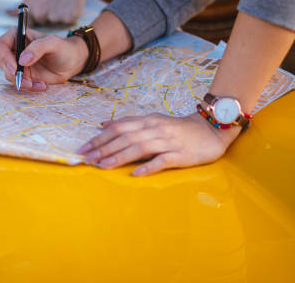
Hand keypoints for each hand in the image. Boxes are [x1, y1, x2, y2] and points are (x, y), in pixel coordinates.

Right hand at [0, 27, 88, 90]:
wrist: (72, 62)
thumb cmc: (63, 48)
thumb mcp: (53, 43)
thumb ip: (38, 48)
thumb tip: (22, 60)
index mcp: (17, 36)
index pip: (0, 45)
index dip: (4, 57)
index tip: (15, 67)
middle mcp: (14, 49)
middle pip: (2, 63)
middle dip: (14, 74)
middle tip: (28, 81)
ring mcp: (18, 63)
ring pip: (10, 75)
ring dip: (23, 82)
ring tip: (40, 83)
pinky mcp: (24, 75)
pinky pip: (20, 83)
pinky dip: (30, 87)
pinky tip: (43, 85)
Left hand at [8, 0, 86, 25]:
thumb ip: (24, 5)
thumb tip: (7, 12)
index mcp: (29, 8)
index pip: (30, 22)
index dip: (37, 15)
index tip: (43, 6)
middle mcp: (40, 15)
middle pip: (44, 22)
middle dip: (49, 14)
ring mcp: (54, 18)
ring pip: (57, 21)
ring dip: (60, 14)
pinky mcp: (69, 19)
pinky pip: (69, 20)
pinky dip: (71, 13)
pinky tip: (71, 1)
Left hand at [77, 112, 241, 175]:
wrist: (210, 130)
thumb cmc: (178, 128)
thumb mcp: (152, 121)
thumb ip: (129, 123)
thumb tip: (104, 125)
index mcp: (147, 121)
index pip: (118, 128)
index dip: (99, 138)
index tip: (83, 148)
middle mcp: (155, 129)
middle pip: (125, 138)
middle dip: (103, 148)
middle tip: (86, 159)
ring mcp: (167, 142)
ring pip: (139, 148)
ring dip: (119, 157)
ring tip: (103, 165)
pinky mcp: (180, 155)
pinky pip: (162, 161)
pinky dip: (148, 167)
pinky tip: (135, 173)